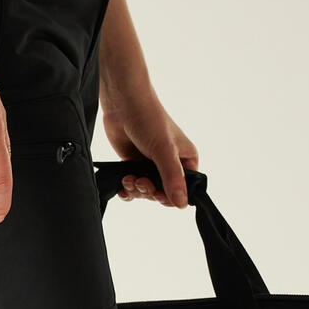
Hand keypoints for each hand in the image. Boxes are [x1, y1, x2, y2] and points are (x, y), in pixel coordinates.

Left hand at [100, 87, 199, 207]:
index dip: (170, 197)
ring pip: (146, 192)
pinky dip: (127, 190)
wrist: (122, 103)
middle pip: (162, 194)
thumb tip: (181, 205)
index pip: (184, 190)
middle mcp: (171, 165)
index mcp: (187, 160)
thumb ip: (172, 178)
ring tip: (128, 178)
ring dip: (136, 190)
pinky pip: (132, 188)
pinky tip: (122, 186)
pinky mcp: (133, 166)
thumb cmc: (149, 118)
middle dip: (149, 192)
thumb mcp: (164, 150)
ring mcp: (151, 166)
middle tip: (139, 181)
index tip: (156, 193)